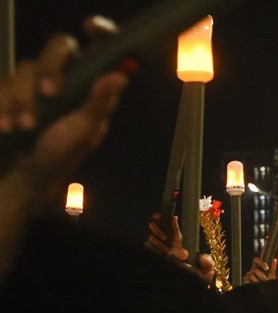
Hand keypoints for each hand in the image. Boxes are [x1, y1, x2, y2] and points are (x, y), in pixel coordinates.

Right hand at [1, 18, 127, 184]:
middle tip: (50, 93)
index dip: (101, 32)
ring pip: (25, 67)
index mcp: (89, 84)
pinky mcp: (10, 90)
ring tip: (22, 128)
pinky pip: (2, 84)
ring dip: (22, 99)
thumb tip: (120, 77)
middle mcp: (64, 77)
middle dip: (50, 67)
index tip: (92, 27)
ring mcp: (35, 81)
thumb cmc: (61, 155)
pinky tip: (4, 125)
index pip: (98, 49)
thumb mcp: (84, 132)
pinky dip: (2, 104)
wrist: (24, 175)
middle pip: (58, 47)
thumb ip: (98, 104)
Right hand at [145, 213, 188, 262]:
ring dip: (159, 244)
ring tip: (167, 250)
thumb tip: (174, 217)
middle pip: (152, 225)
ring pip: (151, 237)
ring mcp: (152, 238)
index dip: (156, 216)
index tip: (159, 216)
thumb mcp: (178, 236)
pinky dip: (155, 249)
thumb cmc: (177, 245)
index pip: (157, 218)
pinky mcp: (148, 246)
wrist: (176, 257)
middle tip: (165, 238)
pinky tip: (161, 252)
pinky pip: (148, 245)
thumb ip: (175, 227)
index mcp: (163, 226)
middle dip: (158, 231)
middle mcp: (156, 231)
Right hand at [243, 257, 275, 283]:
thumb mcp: (271, 276)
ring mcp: (247, 276)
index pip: (256, 260)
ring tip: (261, 285)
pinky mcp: (245, 282)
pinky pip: (247, 281)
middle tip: (265, 280)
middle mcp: (252, 270)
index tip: (267, 268)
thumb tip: (274, 260)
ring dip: (257, 281)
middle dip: (261, 276)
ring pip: (251, 275)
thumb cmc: (267, 283)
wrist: (263, 294)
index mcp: (258, 267)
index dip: (260, 263)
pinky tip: (255, 286)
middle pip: (254, 269)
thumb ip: (273, 268)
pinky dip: (252, 284)